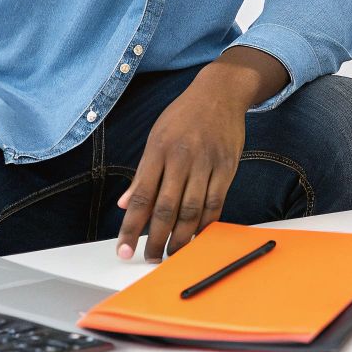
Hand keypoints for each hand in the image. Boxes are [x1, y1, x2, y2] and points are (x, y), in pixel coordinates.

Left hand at [115, 82, 244, 261]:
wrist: (220, 93)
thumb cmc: (183, 116)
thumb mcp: (156, 137)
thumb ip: (142, 173)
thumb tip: (124, 204)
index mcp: (159, 150)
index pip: (141, 197)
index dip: (131, 227)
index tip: (124, 249)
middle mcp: (182, 157)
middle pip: (166, 209)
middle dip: (156, 240)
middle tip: (150, 258)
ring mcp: (207, 162)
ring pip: (192, 210)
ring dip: (181, 238)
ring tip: (172, 253)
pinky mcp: (228, 167)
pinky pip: (216, 202)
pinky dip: (205, 223)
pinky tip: (197, 235)